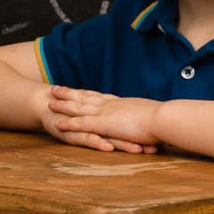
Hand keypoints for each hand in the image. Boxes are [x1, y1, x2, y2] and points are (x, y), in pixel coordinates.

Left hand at [41, 85, 161, 152]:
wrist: (163, 118)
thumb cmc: (163, 119)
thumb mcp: (150, 115)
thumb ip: (144, 116)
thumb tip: (148, 119)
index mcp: (122, 103)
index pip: (100, 96)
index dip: (87, 93)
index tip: (78, 89)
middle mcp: (111, 105)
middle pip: (85, 96)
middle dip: (70, 93)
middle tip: (56, 89)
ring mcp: (106, 113)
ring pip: (79, 107)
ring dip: (63, 105)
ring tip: (49, 101)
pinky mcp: (104, 124)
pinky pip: (82, 123)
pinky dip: (69, 123)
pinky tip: (57, 123)